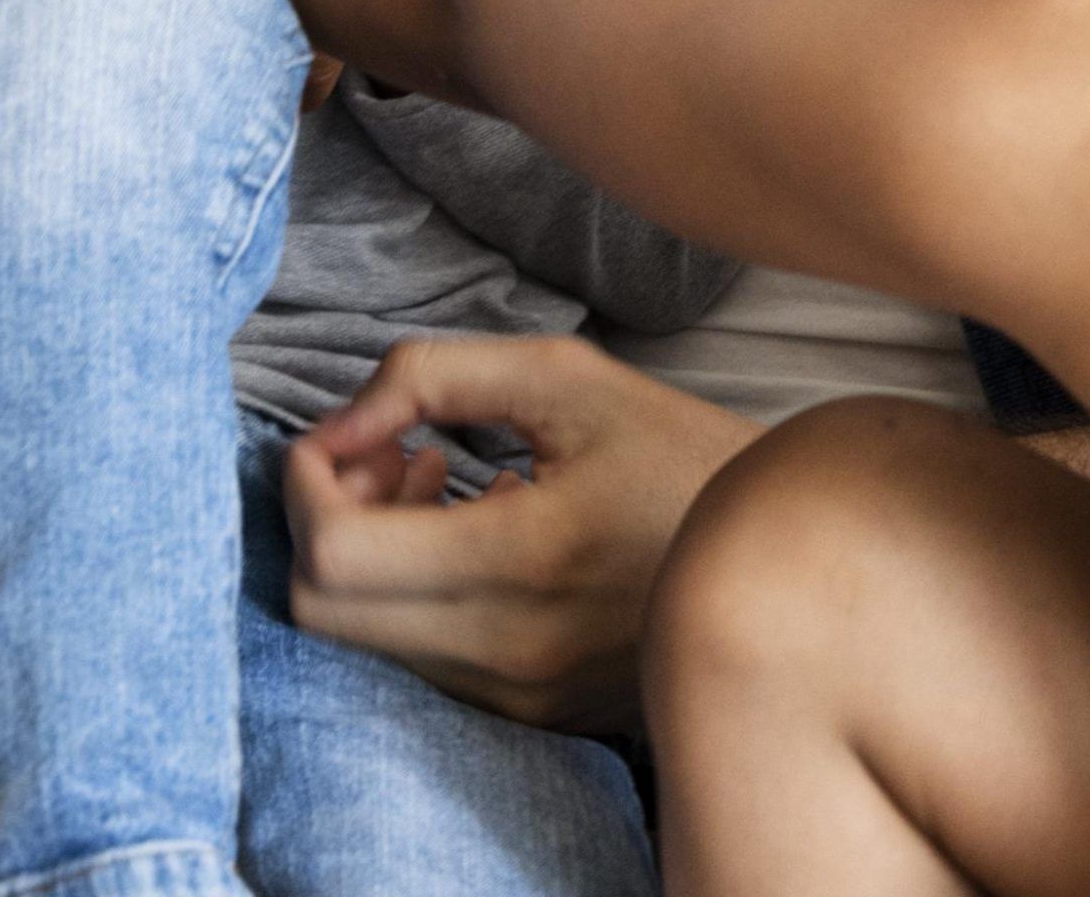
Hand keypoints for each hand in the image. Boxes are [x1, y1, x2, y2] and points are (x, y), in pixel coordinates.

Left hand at [284, 334, 760, 730]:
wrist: (784, 556)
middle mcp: (515, 647)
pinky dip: (413, 595)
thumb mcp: (562, 377)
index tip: (344, 436)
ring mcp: (523, 693)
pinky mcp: (534, 713)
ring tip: (436, 481)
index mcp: (524, 556)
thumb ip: (430, 376)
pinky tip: (472, 531)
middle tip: (384, 456)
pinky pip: (420, 661)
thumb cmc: (674, 447)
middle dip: (325, 521)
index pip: (335, 556)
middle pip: (325, 611)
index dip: (306, 486)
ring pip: (364, 640)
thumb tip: (338, 423)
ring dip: (369, 557)